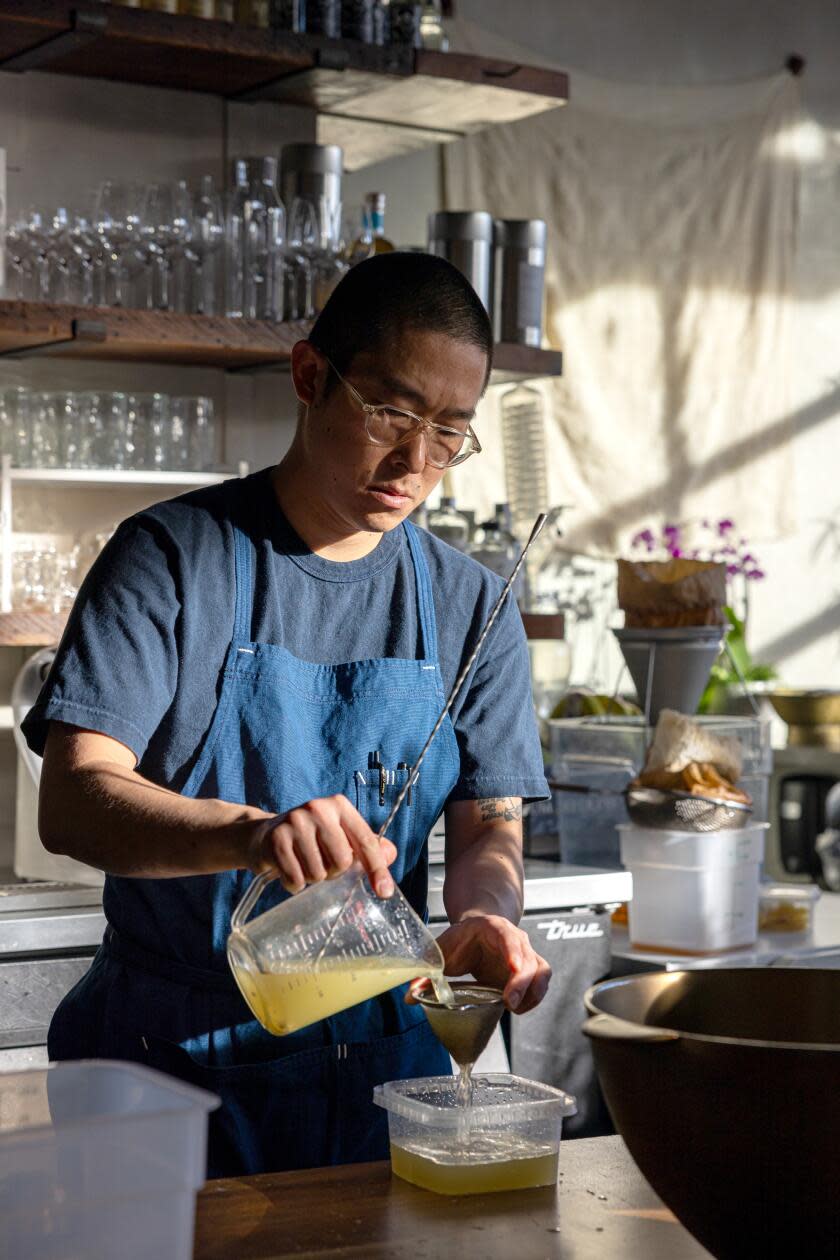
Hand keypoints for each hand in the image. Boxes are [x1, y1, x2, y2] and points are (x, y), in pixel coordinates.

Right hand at [247, 794, 396, 897]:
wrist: (264, 835)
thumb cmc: (311, 838)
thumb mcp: (340, 835)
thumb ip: (366, 845)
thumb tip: (390, 854)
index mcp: (340, 806)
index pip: (365, 841)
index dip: (376, 868)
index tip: (384, 892)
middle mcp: (318, 808)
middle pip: (342, 861)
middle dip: (334, 872)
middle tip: (322, 863)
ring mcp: (295, 822)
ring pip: (318, 873)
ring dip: (313, 878)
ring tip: (304, 863)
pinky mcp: (276, 839)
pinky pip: (295, 878)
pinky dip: (294, 884)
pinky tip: (290, 870)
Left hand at [410, 915, 550, 1013]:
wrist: (477, 932)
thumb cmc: (461, 941)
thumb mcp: (443, 952)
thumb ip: (428, 972)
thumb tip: (410, 996)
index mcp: (494, 928)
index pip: (509, 937)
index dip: (513, 953)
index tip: (512, 970)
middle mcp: (516, 939)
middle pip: (530, 958)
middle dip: (522, 983)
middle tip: (509, 1004)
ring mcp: (527, 954)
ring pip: (542, 971)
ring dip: (532, 992)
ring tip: (513, 1009)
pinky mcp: (531, 970)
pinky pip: (541, 983)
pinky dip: (533, 998)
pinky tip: (517, 1009)